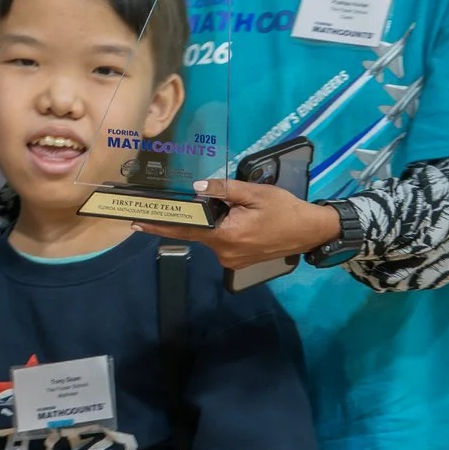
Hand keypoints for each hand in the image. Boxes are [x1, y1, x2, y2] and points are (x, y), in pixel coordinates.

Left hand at [137, 178, 338, 269]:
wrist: (311, 231)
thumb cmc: (285, 210)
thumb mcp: (255, 193)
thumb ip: (224, 189)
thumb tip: (197, 189)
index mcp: (225, 236)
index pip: (185, 229)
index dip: (159, 225)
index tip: (137, 223)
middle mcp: (223, 253)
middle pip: (199, 231)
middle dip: (200, 216)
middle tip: (218, 202)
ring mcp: (231, 260)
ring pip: (212, 236)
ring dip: (216, 222)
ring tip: (242, 211)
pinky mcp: (238, 261)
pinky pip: (222, 242)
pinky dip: (225, 229)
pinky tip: (243, 221)